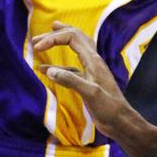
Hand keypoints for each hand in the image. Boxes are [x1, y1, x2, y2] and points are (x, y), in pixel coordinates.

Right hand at [32, 21, 133, 140]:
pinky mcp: (87, 81)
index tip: (38, 47)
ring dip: (57, 44)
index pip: (72, 37)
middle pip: (74, 36)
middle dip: (55, 34)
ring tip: (41, 43)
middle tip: (36, 40)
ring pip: (73, 49)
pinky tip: (45, 70)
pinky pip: (70, 67)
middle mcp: (92, 60)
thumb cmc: (108, 108)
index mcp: (93, 59)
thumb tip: (48, 70)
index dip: (53, 38)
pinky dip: (57, 65)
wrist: (120, 122)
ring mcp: (90, 69)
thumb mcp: (90, 93)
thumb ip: (70, 80)